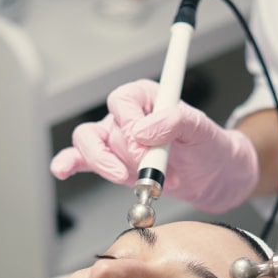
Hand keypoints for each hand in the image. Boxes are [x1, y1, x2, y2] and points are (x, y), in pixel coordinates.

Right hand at [50, 79, 258, 212]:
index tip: (146, 144)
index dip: (130, 125)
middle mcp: (127, 116)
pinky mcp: (112, 163)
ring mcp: (116, 141)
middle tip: (151, 170)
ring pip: (89, 145)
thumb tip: (143, 130)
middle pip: (107, 129)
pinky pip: (81, 160)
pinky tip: (63, 169)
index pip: (122, 102)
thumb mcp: (202, 128)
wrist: (214, 176)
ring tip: (132, 179)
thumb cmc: (209, 147)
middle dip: (128, 155)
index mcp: (147, 97)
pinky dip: (69, 163)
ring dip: (106, 166)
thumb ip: (175, 120)